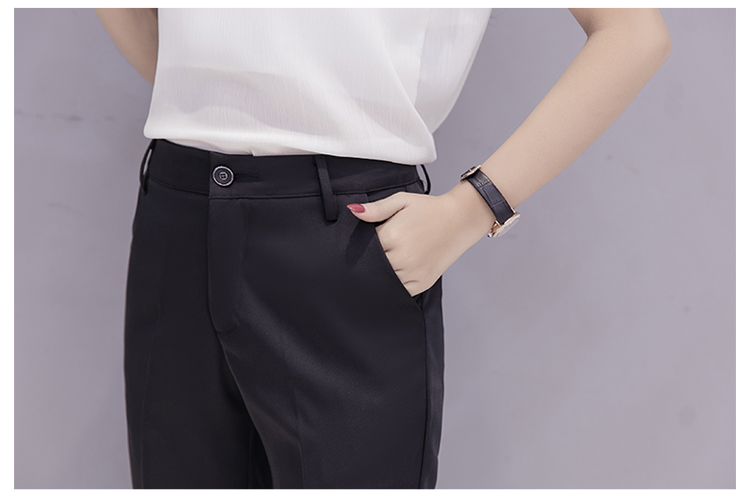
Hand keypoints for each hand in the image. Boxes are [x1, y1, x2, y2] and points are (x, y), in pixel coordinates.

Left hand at [346, 184, 494, 295]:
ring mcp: (413, 273)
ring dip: (382, 273)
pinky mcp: (421, 283)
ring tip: (389, 259)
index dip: (363, 245)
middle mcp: (403, 258)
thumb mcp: (401, 201)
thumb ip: (376, 209)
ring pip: (384, 280)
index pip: (364, 248)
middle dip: (371, 260)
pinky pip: (399, 290)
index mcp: (394, 236)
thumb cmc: (429, 209)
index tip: (368, 240)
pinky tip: (398, 270)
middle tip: (379, 251)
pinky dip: (395, 283)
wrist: (460, 219)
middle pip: (372, 266)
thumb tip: (353, 210)